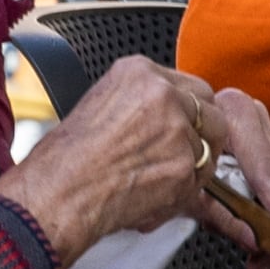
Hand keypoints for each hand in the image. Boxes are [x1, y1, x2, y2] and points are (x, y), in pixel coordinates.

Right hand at [0, 57, 269, 260]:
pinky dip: (186, 194)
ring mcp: (179, 132)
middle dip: (204, 136)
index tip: (185, 127)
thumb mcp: (100, 104)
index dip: (192, 113)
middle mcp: (164, 95)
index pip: (192, 87)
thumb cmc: (65, 157)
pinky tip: (157, 197)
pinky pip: (201, 184)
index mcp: (139, 72)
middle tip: (182, 155)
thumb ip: (141, 103)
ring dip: (193, 167)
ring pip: (210, 150)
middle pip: (212, 113)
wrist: (57, 193)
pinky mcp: (185, 169)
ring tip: (157, 179)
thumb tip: (168, 116)